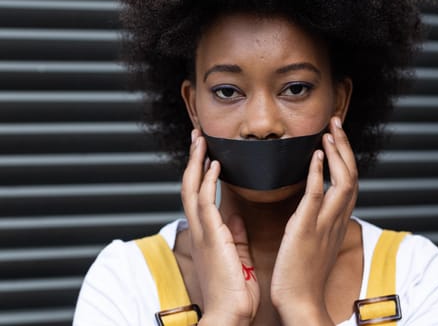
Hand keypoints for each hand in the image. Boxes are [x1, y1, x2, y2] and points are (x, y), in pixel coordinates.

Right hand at [181, 129, 259, 324]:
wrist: (229, 314)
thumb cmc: (233, 292)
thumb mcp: (237, 257)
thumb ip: (234, 235)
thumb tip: (234, 217)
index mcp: (208, 234)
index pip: (200, 195)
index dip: (200, 173)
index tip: (207, 155)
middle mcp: (201, 229)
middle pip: (190, 186)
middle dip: (193, 160)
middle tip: (197, 138)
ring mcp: (203, 232)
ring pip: (192, 188)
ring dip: (196, 162)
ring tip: (200, 141)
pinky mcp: (211, 236)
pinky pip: (206, 202)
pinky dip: (207, 181)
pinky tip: (213, 164)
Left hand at [270, 117, 357, 324]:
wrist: (299, 302)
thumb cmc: (303, 275)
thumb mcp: (315, 242)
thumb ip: (317, 221)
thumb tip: (311, 204)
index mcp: (337, 222)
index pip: (348, 182)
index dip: (345, 157)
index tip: (335, 138)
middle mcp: (336, 220)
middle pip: (351, 175)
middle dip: (345, 146)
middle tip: (336, 123)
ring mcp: (323, 223)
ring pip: (342, 181)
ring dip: (337, 153)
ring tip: (329, 131)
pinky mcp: (306, 229)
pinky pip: (317, 196)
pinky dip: (319, 173)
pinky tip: (316, 155)